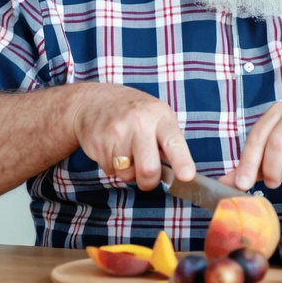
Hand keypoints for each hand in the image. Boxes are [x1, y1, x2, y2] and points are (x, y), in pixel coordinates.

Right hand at [70, 84, 195, 190]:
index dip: (181, 161)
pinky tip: (112, 150)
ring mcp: (117, 132)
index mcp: (160, 116)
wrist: (94, 100)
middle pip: (148, 169)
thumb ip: (169, 141)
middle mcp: (139, 123)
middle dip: (149, 181)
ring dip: (127, 172)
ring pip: (126, 174)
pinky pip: (110, 171)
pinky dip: (113, 168)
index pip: (173, 141)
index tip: (187, 176)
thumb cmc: (134, 112)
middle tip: (148, 177)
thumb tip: (179, 173)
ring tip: (126, 153)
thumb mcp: (157, 116)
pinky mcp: (98, 144)